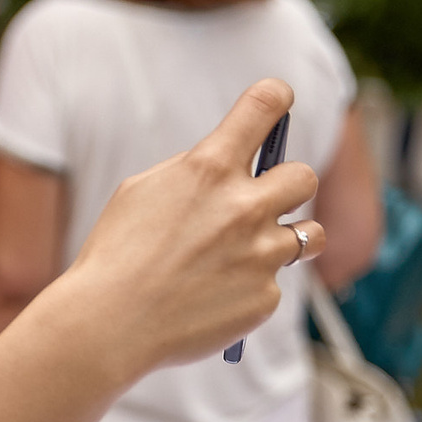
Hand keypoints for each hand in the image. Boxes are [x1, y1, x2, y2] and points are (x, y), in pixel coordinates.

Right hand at [58, 80, 321, 374]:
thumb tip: (227, 164)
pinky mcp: (265, 297)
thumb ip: (192, 172)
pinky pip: (273, 283)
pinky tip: (213, 297)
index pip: (264, 106)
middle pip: (305, 175)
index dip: (276, 97)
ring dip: (288, 238)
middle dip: (288, 185)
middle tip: (262, 201)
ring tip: (253, 252)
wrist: (109, 323)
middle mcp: (244, 206)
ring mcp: (260, 254)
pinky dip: (250, 288)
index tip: (277, 102)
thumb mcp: (141, 191)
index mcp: (209, 168)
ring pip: (312, 234)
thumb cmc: (116, 255)